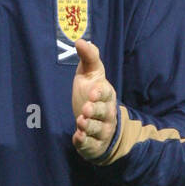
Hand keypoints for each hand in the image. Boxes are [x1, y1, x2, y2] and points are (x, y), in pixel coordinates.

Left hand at [71, 39, 117, 160]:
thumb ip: (88, 57)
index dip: (100, 94)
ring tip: (81, 122)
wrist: (93, 120)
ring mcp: (102, 130)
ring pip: (98, 130)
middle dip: (96, 111)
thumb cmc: (90, 93)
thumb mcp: (89, 73)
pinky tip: (77, 138)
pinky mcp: (94, 144)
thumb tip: (80, 40)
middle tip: (86, 109)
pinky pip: (91, 145)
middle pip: (104, 113)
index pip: (106, 93)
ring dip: (90, 127)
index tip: (93, 92)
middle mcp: (107, 113)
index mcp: (106, 95)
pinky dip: (85, 143)